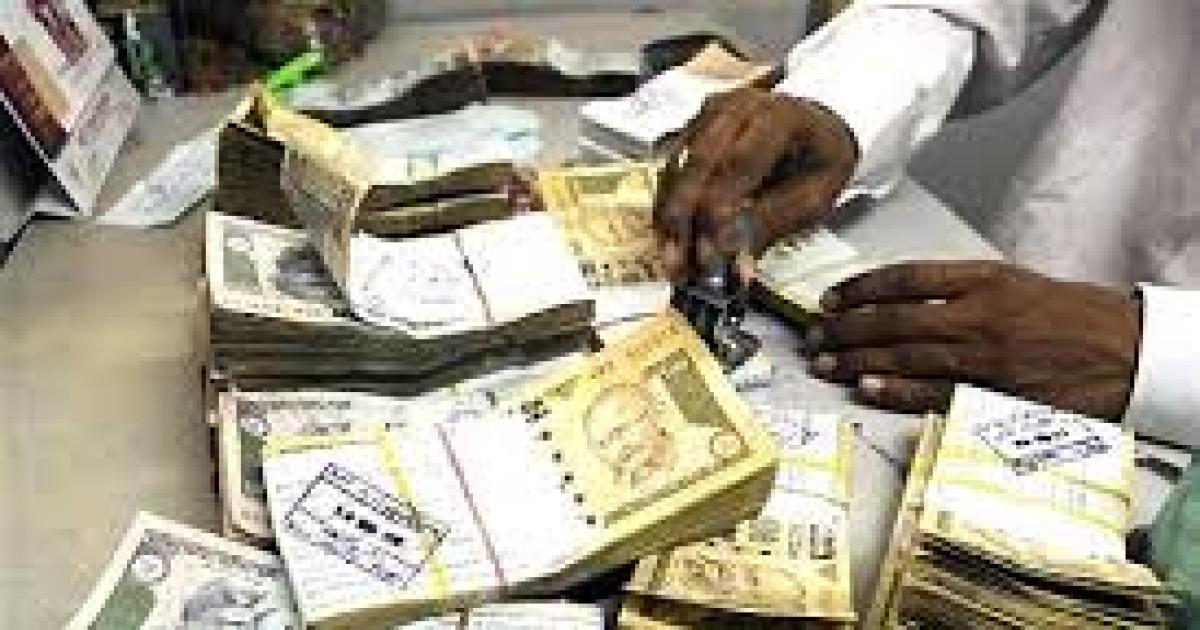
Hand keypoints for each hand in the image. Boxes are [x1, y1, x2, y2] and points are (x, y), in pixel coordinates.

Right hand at [653, 88, 857, 280]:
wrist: (817, 126)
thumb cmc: (819, 161)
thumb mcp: (815, 196)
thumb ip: (773, 221)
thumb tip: (734, 258)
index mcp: (779, 117)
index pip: (740, 163)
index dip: (721, 212)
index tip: (713, 255)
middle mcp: (739, 106)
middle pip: (700, 160)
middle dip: (687, 218)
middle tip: (679, 264)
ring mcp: (712, 113)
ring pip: (678, 165)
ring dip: (670, 217)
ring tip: (670, 259)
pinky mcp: (694, 127)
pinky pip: (672, 168)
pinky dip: (667, 207)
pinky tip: (667, 239)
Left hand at [806, 261, 1140, 418]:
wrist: (1120, 348)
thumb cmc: (1065, 314)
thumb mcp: (1011, 281)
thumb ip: (956, 286)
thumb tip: (894, 296)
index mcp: (981, 278)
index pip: (904, 277)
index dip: (859, 288)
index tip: (830, 299)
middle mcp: (977, 312)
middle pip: (894, 317)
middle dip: (846, 327)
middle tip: (814, 336)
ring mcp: (983, 354)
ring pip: (905, 353)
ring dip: (857, 358)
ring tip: (824, 363)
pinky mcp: (992, 391)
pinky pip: (933, 391)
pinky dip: (896, 389)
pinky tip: (866, 386)